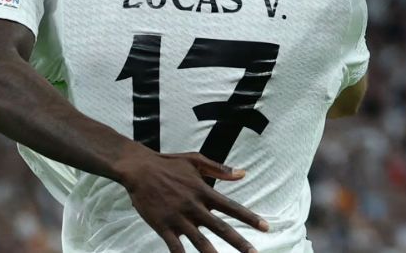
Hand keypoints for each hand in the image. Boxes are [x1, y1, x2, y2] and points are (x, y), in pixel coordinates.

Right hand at [116, 149, 268, 252]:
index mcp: (203, 191)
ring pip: (200, 241)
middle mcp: (194, 206)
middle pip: (221, 228)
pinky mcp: (163, 226)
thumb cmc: (168, 163)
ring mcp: (178, 218)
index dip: (250, 218)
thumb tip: (243, 173)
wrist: (139, 169)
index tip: (266, 228)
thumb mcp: (195, 161)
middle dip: (240, 243)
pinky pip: (175, 247)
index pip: (232, 207)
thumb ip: (220, 169)